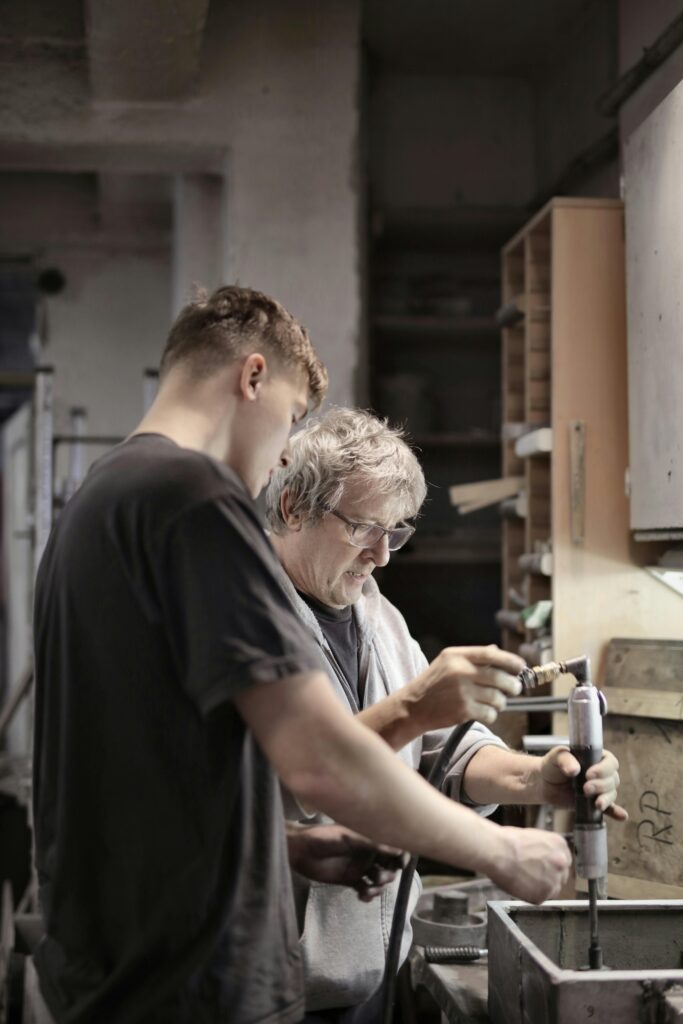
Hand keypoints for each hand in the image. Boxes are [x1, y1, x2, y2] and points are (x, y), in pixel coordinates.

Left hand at [286, 823, 407, 901]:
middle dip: (388, 874)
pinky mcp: (350, 880)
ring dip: (378, 887)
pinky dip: (368, 895)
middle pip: (388, 866)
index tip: (401, 864)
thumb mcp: (348, 837)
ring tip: (367, 890)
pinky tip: (362, 895)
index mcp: (368, 838)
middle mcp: (367, 853)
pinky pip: (365, 889)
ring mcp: (359, 867)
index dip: (400, 855)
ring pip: (378, 880)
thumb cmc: (322, 837)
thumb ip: (372, 843)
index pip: (392, 847)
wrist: (300, 850)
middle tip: (378, 878)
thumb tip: (397, 847)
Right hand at [408, 644, 524, 730]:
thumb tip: (498, 651)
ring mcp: (461, 691)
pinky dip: (491, 714)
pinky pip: (490, 713)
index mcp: (456, 656)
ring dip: (501, 702)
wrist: (413, 706)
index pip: (491, 654)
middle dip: (512, 685)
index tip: (521, 665)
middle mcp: (460, 671)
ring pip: (497, 697)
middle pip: (499, 677)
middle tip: (514, 688)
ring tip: (496, 702)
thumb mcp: (447, 662)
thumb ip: (471, 657)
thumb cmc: (433, 684)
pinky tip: (484, 712)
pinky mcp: (463, 710)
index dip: (510, 660)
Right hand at [486, 826, 572, 903]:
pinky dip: (529, 895)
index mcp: (560, 845)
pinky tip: (519, 884)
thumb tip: (543, 859)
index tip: (544, 868)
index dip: (552, 866)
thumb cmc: (508, 841)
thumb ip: (545, 850)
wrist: (498, 851)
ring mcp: (554, 880)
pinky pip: (538, 898)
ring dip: (540, 888)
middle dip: (548, 877)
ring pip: (551, 890)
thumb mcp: (534, 837)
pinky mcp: (543, 895)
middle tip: (533, 876)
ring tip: (522, 880)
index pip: (564, 861)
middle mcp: (562, 863)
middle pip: (560, 876)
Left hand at [537, 747, 627, 819]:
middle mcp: (601, 773)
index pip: (610, 762)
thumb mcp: (556, 757)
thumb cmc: (552, 765)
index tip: (589, 774)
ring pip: (611, 794)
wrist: (544, 783)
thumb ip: (565, 760)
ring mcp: (599, 789)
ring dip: (606, 799)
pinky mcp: (594, 803)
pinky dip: (616, 812)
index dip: (603, 769)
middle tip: (585, 788)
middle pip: (612, 779)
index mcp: (596, 757)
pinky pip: (609, 808)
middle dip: (601, 785)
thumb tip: (574, 770)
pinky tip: (621, 816)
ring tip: (596, 804)